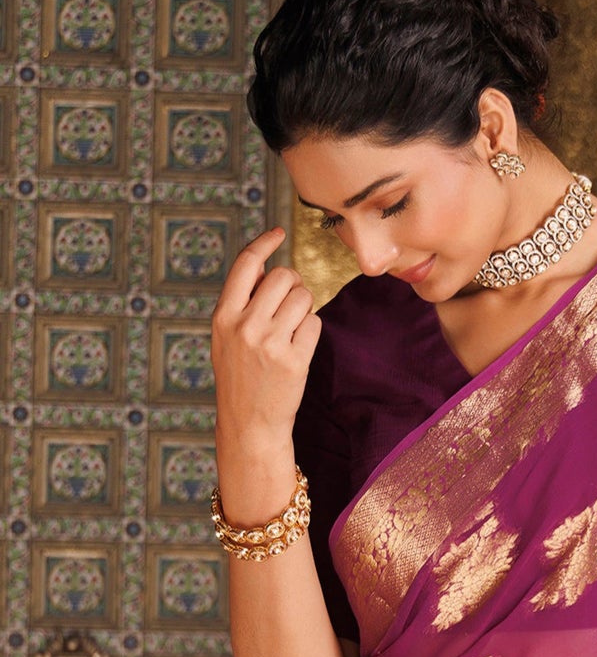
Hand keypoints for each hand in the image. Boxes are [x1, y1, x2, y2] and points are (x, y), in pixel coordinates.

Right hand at [211, 227, 320, 451]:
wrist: (249, 424)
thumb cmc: (241, 376)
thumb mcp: (227, 337)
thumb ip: (242, 302)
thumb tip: (265, 263)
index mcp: (223, 316)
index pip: (246, 264)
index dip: (264, 243)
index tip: (278, 232)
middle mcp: (244, 326)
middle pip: (283, 276)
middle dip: (293, 285)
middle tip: (289, 305)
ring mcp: (269, 343)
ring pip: (303, 297)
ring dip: (304, 307)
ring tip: (291, 330)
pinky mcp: (293, 360)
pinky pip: (314, 323)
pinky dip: (310, 330)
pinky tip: (298, 348)